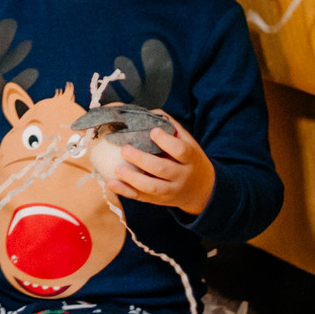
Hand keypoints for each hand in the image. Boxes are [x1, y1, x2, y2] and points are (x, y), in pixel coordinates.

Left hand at [95, 114, 215, 216]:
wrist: (203, 190)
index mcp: (191, 159)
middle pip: (163, 169)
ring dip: (133, 179)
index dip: (166, 141)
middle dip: (142, 160)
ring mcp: (171, 191)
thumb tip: (149, 112)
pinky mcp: (160, 201)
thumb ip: (172, 128)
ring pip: (153, 187)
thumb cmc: (190, 160)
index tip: (152, 131)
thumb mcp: (189, 143)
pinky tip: (112, 183)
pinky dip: (126, 192)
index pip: (181, 150)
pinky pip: (142, 197)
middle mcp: (182, 176)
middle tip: (125, 149)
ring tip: (117, 168)